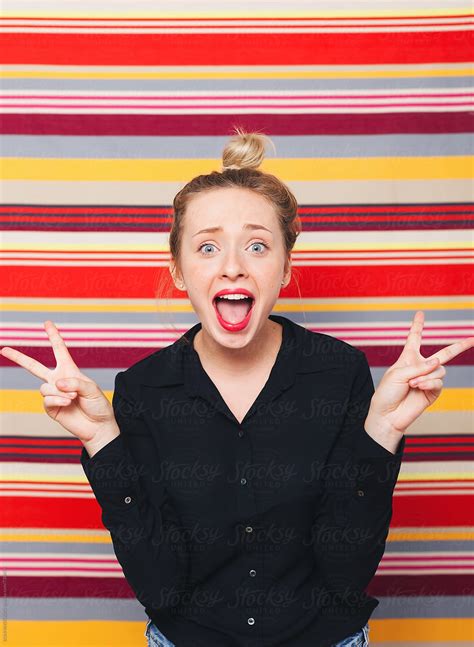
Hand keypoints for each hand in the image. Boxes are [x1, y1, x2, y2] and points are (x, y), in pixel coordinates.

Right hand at [1, 320, 118, 442]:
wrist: (97, 426)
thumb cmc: (98, 405)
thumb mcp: (92, 389)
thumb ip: (75, 382)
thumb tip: (56, 382)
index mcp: (70, 370)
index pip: (60, 350)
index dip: (53, 336)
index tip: (47, 323)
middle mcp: (58, 380)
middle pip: (34, 366)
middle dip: (19, 358)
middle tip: (4, 349)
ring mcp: (53, 394)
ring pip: (44, 387)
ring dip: (59, 392)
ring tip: (73, 398)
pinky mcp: (50, 407)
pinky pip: (46, 399)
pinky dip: (57, 400)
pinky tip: (67, 403)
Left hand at [367, 310, 473, 435]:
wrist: (388, 415)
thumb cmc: (387, 393)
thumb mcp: (397, 373)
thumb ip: (419, 366)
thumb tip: (438, 362)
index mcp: (408, 358)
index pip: (414, 338)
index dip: (418, 326)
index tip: (420, 313)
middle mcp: (421, 367)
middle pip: (444, 354)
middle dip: (460, 346)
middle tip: (473, 338)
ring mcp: (429, 379)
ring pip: (440, 370)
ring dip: (426, 376)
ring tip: (412, 384)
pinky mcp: (433, 392)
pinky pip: (439, 381)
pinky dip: (429, 383)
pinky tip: (418, 388)